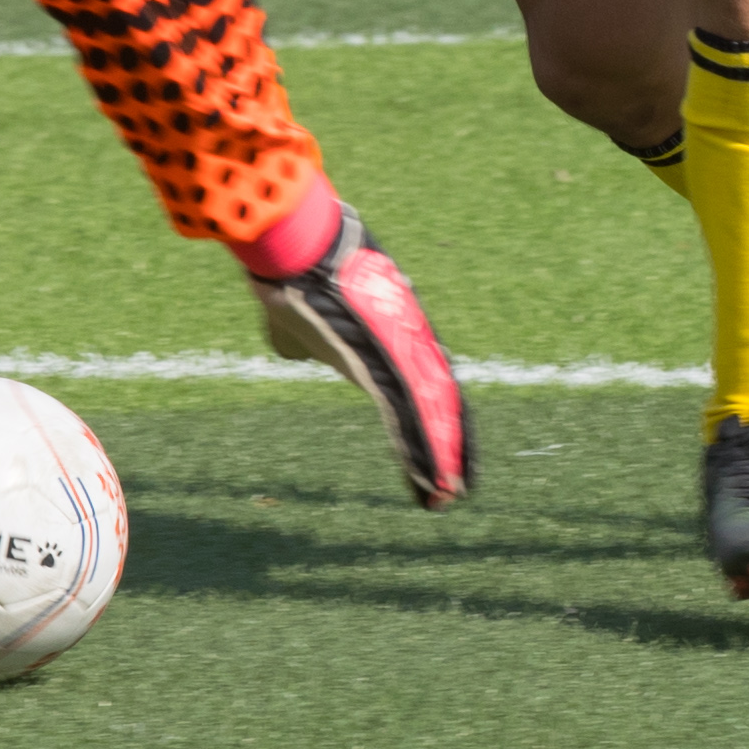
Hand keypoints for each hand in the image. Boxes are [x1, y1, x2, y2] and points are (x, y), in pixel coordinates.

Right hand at [246, 195, 473, 510]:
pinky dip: (421, 453)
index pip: (423, 387)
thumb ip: (302, 338)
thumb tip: (294, 350)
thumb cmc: (292, 274)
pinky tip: (433, 481)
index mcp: (390, 337)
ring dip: (438, 461)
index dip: (430, 423)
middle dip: (446, 451)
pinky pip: (409, 418)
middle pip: (437, 406)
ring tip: (449, 497)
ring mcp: (401, 354)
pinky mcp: (385, 365)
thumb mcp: (299, 317)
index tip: (434, 457)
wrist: (294, 251)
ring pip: (430, 418)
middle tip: (455, 492)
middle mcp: (406, 346)